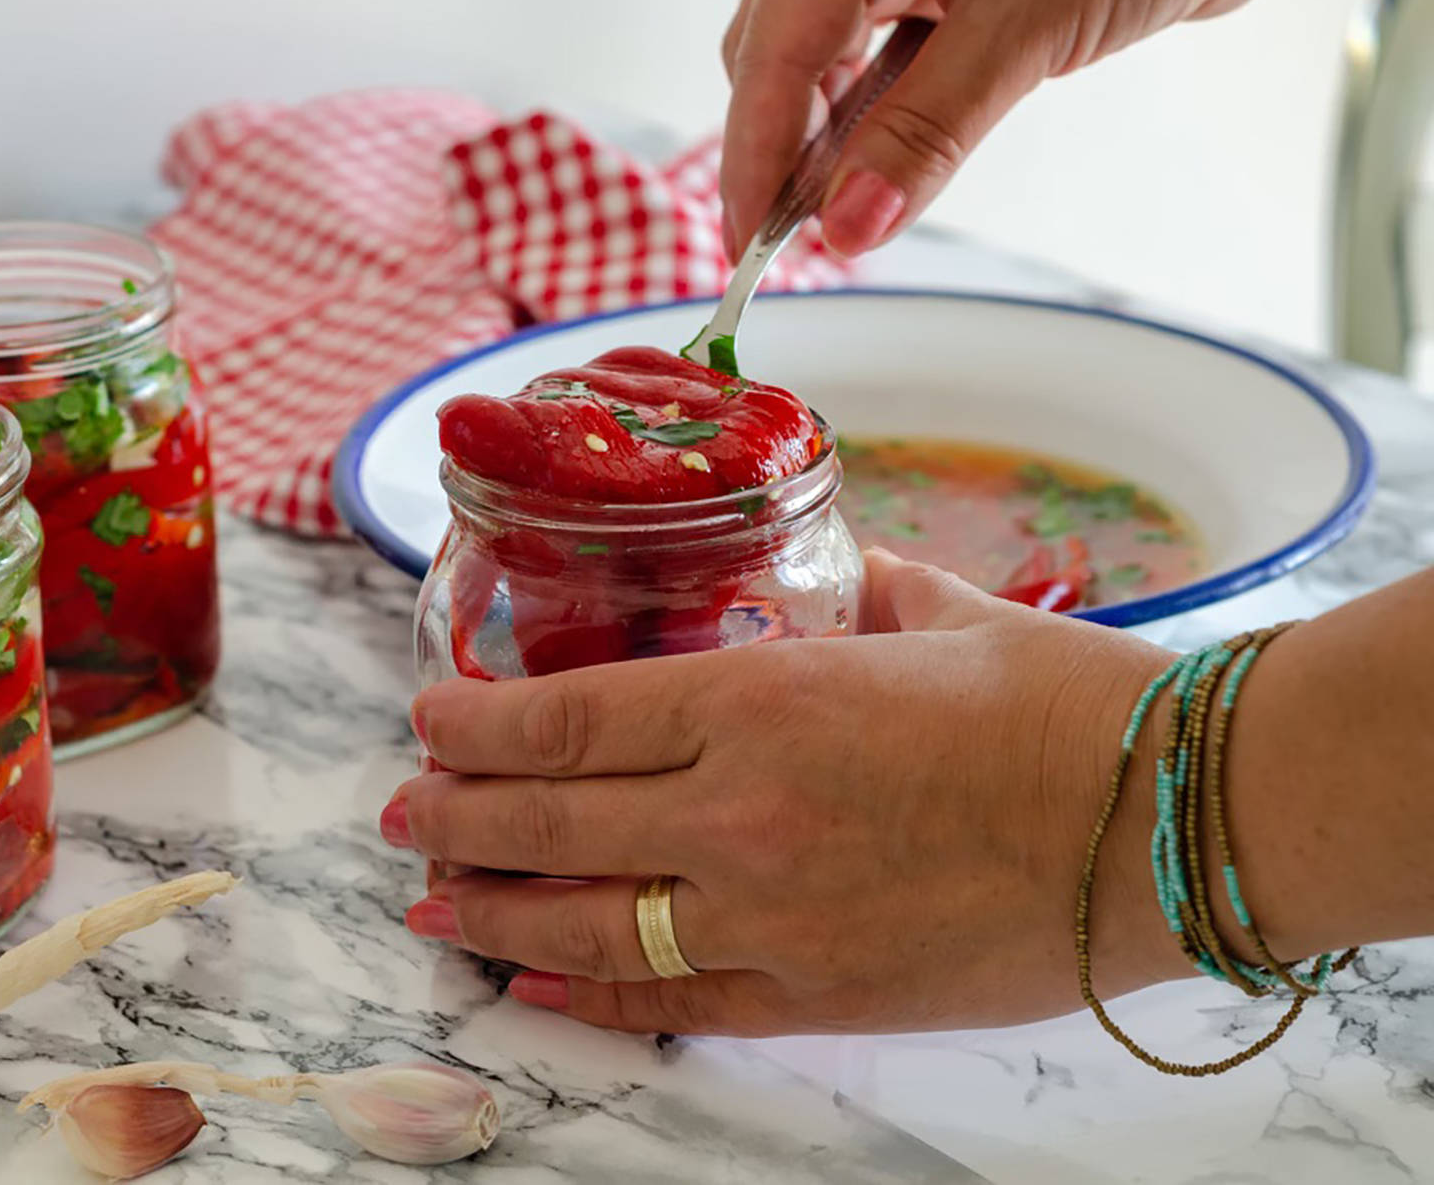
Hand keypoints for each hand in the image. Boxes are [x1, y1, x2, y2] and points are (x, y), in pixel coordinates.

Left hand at [382, 550, 1189, 1035]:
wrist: (1171, 822)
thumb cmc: (1063, 704)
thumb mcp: (932, 613)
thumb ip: (845, 590)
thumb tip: (808, 571)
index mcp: (762, 696)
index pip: (569, 716)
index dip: (476, 724)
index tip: (427, 718)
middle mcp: (742, 810)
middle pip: (551, 822)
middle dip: (458, 815)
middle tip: (404, 808)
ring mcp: (773, 915)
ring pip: (588, 922)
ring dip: (491, 908)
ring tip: (430, 897)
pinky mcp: (818, 994)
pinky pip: (671, 1004)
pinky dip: (588, 994)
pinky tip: (531, 980)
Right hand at [720, 0, 1433, 259]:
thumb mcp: (1025, 28)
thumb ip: (924, 136)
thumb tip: (850, 224)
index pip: (775, 39)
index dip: (758, 150)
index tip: (755, 237)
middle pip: (782, 47)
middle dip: (787, 146)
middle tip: (797, 235)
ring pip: (828, 56)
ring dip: (834, 138)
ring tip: (845, 212)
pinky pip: (883, 55)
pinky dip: (880, 117)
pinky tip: (884, 167)